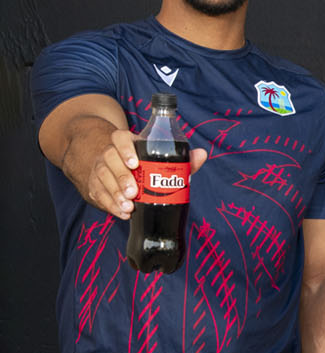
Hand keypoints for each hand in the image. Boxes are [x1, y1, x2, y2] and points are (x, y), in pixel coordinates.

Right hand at [63, 127, 206, 219]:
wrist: (112, 172)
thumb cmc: (144, 165)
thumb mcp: (160, 160)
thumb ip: (181, 159)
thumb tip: (202, 154)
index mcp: (125, 144)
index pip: (120, 138)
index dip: (126, 150)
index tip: (135, 164)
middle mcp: (109, 154)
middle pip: (109, 160)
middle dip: (122, 178)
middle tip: (134, 192)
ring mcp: (99, 169)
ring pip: (102, 178)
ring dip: (115, 195)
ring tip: (129, 207)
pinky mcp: (94, 186)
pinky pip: (98, 195)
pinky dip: (110, 205)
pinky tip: (123, 214)